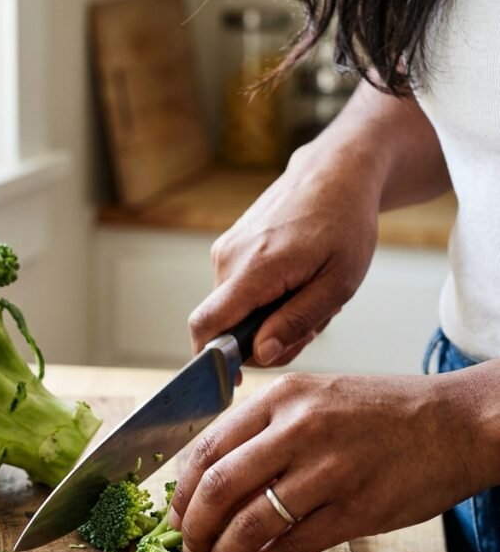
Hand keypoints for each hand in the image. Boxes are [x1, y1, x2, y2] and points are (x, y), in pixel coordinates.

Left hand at [168, 367, 498, 551]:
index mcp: (284, 397)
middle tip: (189, 546)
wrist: (454, 423)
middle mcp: (300, 428)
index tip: (175, 513)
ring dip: (225, 551)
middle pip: (220, 486)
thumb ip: (267, 428)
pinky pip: (293, 544)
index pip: (208, 446)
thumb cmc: (382, 412)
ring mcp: (329, 470)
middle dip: (194, 526)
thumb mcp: (317, 396)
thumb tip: (214, 476)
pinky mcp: (356, 509)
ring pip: (251, 522)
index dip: (183, 490)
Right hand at [188, 145, 381, 365]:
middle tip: (310, 327)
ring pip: (233, 309)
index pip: (206, 326)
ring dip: (267, 318)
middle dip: (261, 340)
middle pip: (224, 326)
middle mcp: (228, 258)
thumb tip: (259, 355)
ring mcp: (225, 249)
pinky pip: (237, 290)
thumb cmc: (345, 224)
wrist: (336, 172)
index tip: (235, 379)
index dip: (212, 361)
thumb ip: (296, 322)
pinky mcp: (229, 245)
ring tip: (309, 295)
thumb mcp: (339, 283)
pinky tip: (296, 281)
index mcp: (255, 268)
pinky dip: (264, 298)